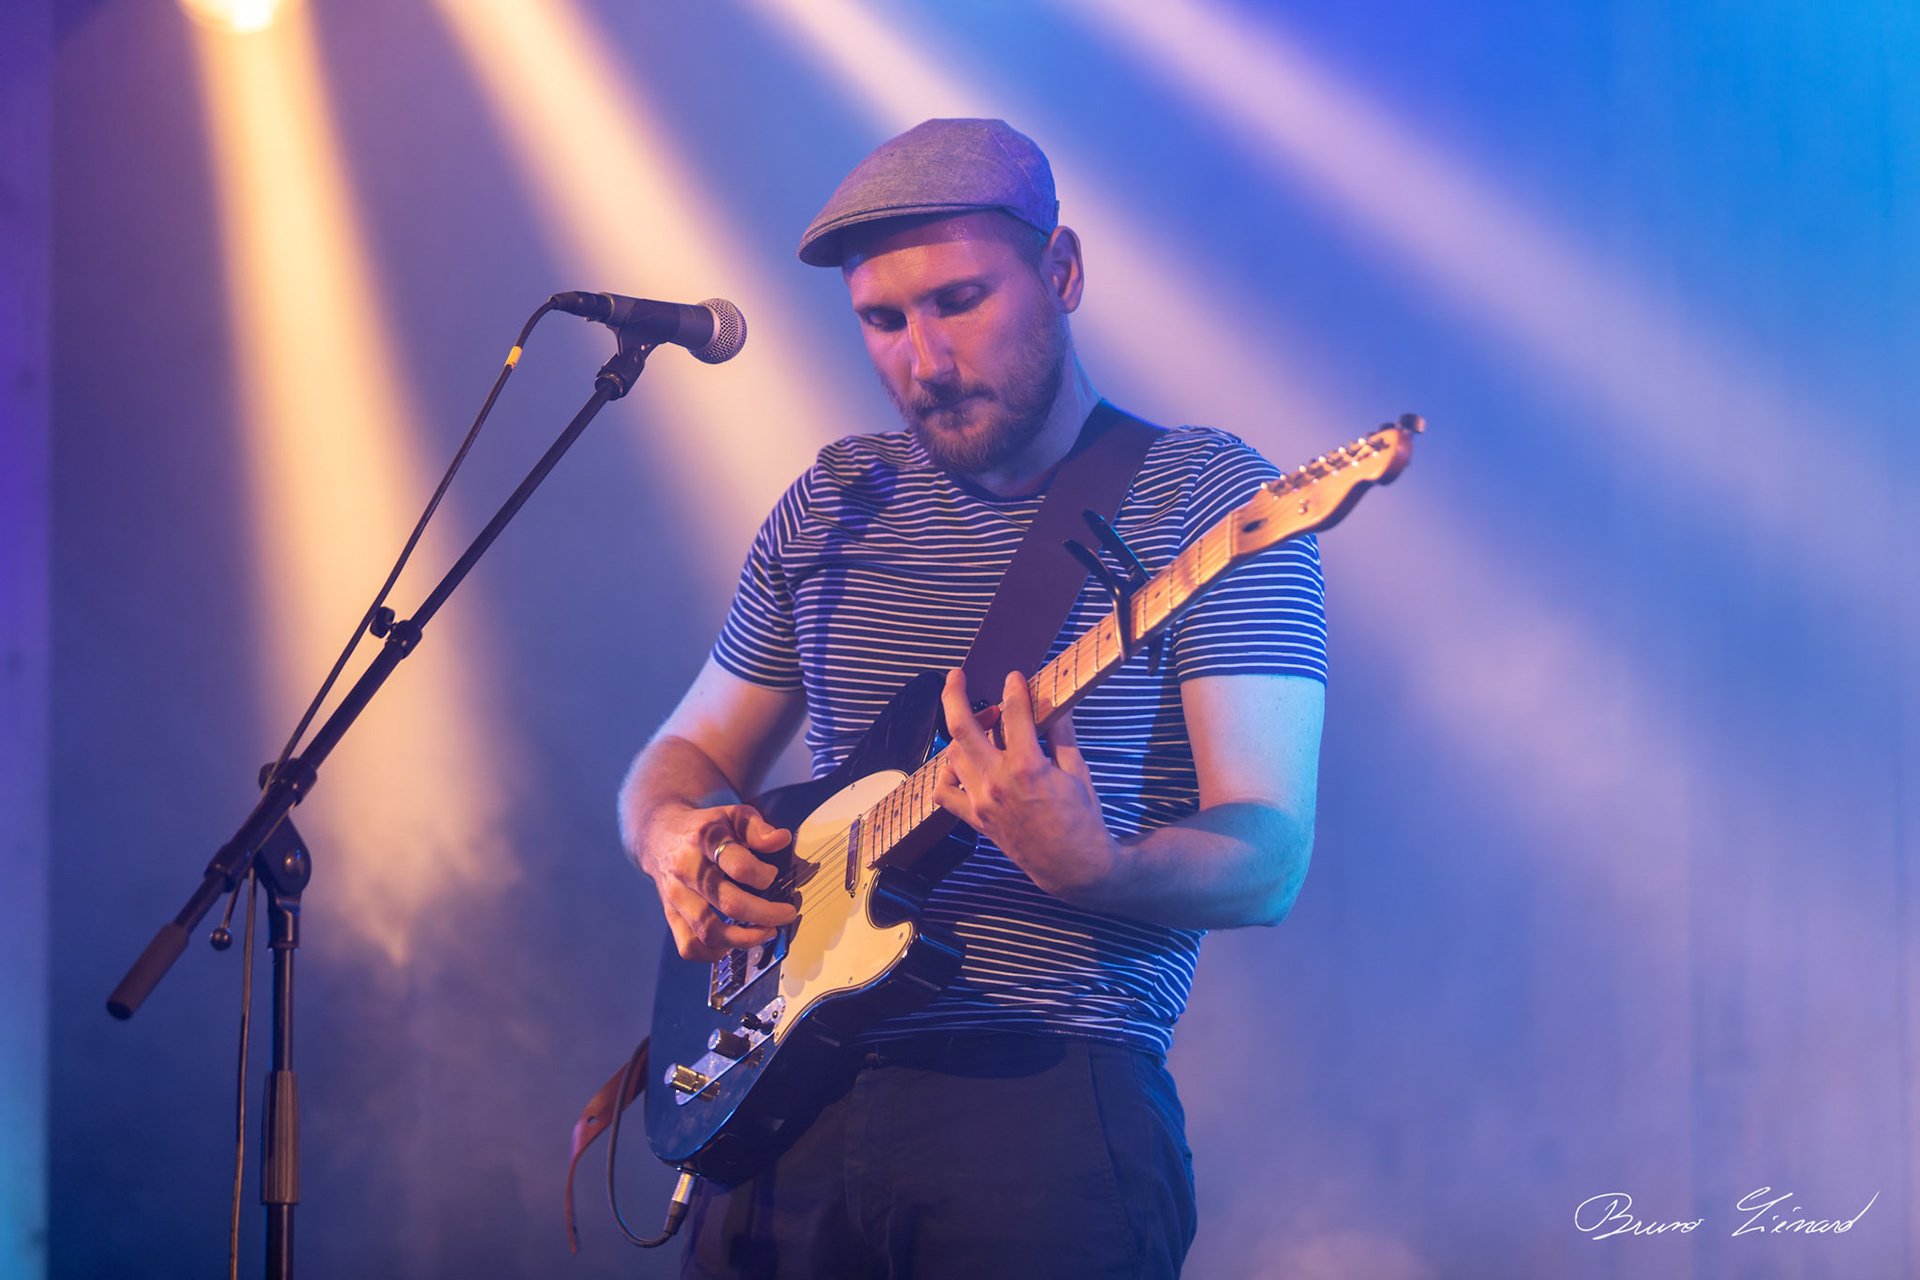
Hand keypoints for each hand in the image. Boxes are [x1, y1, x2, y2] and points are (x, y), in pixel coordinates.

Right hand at [637, 802, 795, 962]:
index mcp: (704, 840)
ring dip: (744, 939)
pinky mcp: (670, 914)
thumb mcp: (732, 815)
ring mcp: (676, 895)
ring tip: (766, 932)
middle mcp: (686, 869)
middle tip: (786, 914)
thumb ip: (757, 828)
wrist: (658, 834)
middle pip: (729, 902)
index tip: (773, 875)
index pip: (739, 865)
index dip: (763, 875)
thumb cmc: (704, 828)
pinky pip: (689, 946)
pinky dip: (713, 953)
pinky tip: (732, 944)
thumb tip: (780, 840)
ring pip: (709, 931)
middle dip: (765, 914)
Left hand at [932, 668, 1117, 901]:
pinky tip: (962, 765)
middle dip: (955, 694)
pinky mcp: (976, 819)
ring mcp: (981, 801)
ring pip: (953, 755)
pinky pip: (945, 792)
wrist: (1073, 866)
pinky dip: (947, 774)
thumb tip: (1055, 703)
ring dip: (961, 734)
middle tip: (956, 675)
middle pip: (961, 727)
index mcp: (1027, 766)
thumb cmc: (1082, 819)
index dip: (1013, 688)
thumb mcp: (1077, 771)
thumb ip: (1061, 733)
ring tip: (981, 726)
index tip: (1015, 677)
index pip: (1013, 713)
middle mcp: (997, 781)